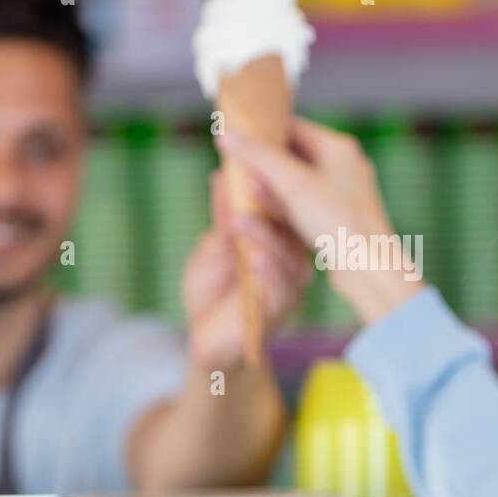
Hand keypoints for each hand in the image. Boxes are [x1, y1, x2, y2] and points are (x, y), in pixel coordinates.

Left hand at [181, 169, 310, 369]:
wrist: (206, 338)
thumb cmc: (213, 290)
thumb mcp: (213, 246)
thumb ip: (223, 217)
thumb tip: (222, 177)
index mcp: (280, 241)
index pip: (283, 209)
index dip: (273, 184)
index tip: (257, 158)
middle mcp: (291, 261)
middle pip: (291, 229)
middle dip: (273, 204)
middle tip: (255, 181)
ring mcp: (288, 286)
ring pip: (288, 258)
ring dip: (265, 238)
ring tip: (243, 223)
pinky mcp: (279, 311)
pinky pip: (281, 290)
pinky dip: (267, 273)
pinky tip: (254, 260)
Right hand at [218, 117, 424, 323]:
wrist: (368, 268)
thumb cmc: (338, 221)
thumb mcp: (293, 184)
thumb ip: (259, 156)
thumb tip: (227, 134)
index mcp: (339, 148)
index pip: (294, 127)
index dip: (264, 130)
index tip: (236, 137)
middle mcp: (344, 167)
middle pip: (294, 155)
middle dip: (264, 162)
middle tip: (234, 165)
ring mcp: (342, 195)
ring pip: (297, 183)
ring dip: (270, 186)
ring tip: (242, 189)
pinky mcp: (338, 219)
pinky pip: (305, 206)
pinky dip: (284, 207)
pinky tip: (263, 214)